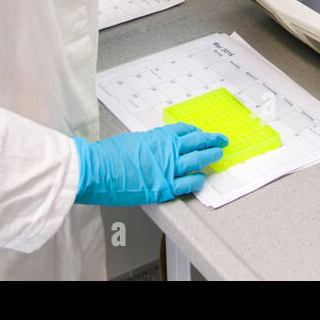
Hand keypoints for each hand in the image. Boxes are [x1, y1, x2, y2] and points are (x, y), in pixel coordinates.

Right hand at [72, 124, 227, 205]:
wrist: (97, 170)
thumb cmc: (108, 155)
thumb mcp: (132, 141)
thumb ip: (148, 144)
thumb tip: (153, 148)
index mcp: (158, 137)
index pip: (183, 131)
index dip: (195, 132)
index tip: (201, 133)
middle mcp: (167, 151)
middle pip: (196, 142)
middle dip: (211, 140)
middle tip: (221, 140)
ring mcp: (168, 169)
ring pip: (197, 161)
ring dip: (210, 157)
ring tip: (218, 155)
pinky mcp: (163, 188)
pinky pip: (188, 184)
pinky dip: (197, 180)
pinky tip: (202, 179)